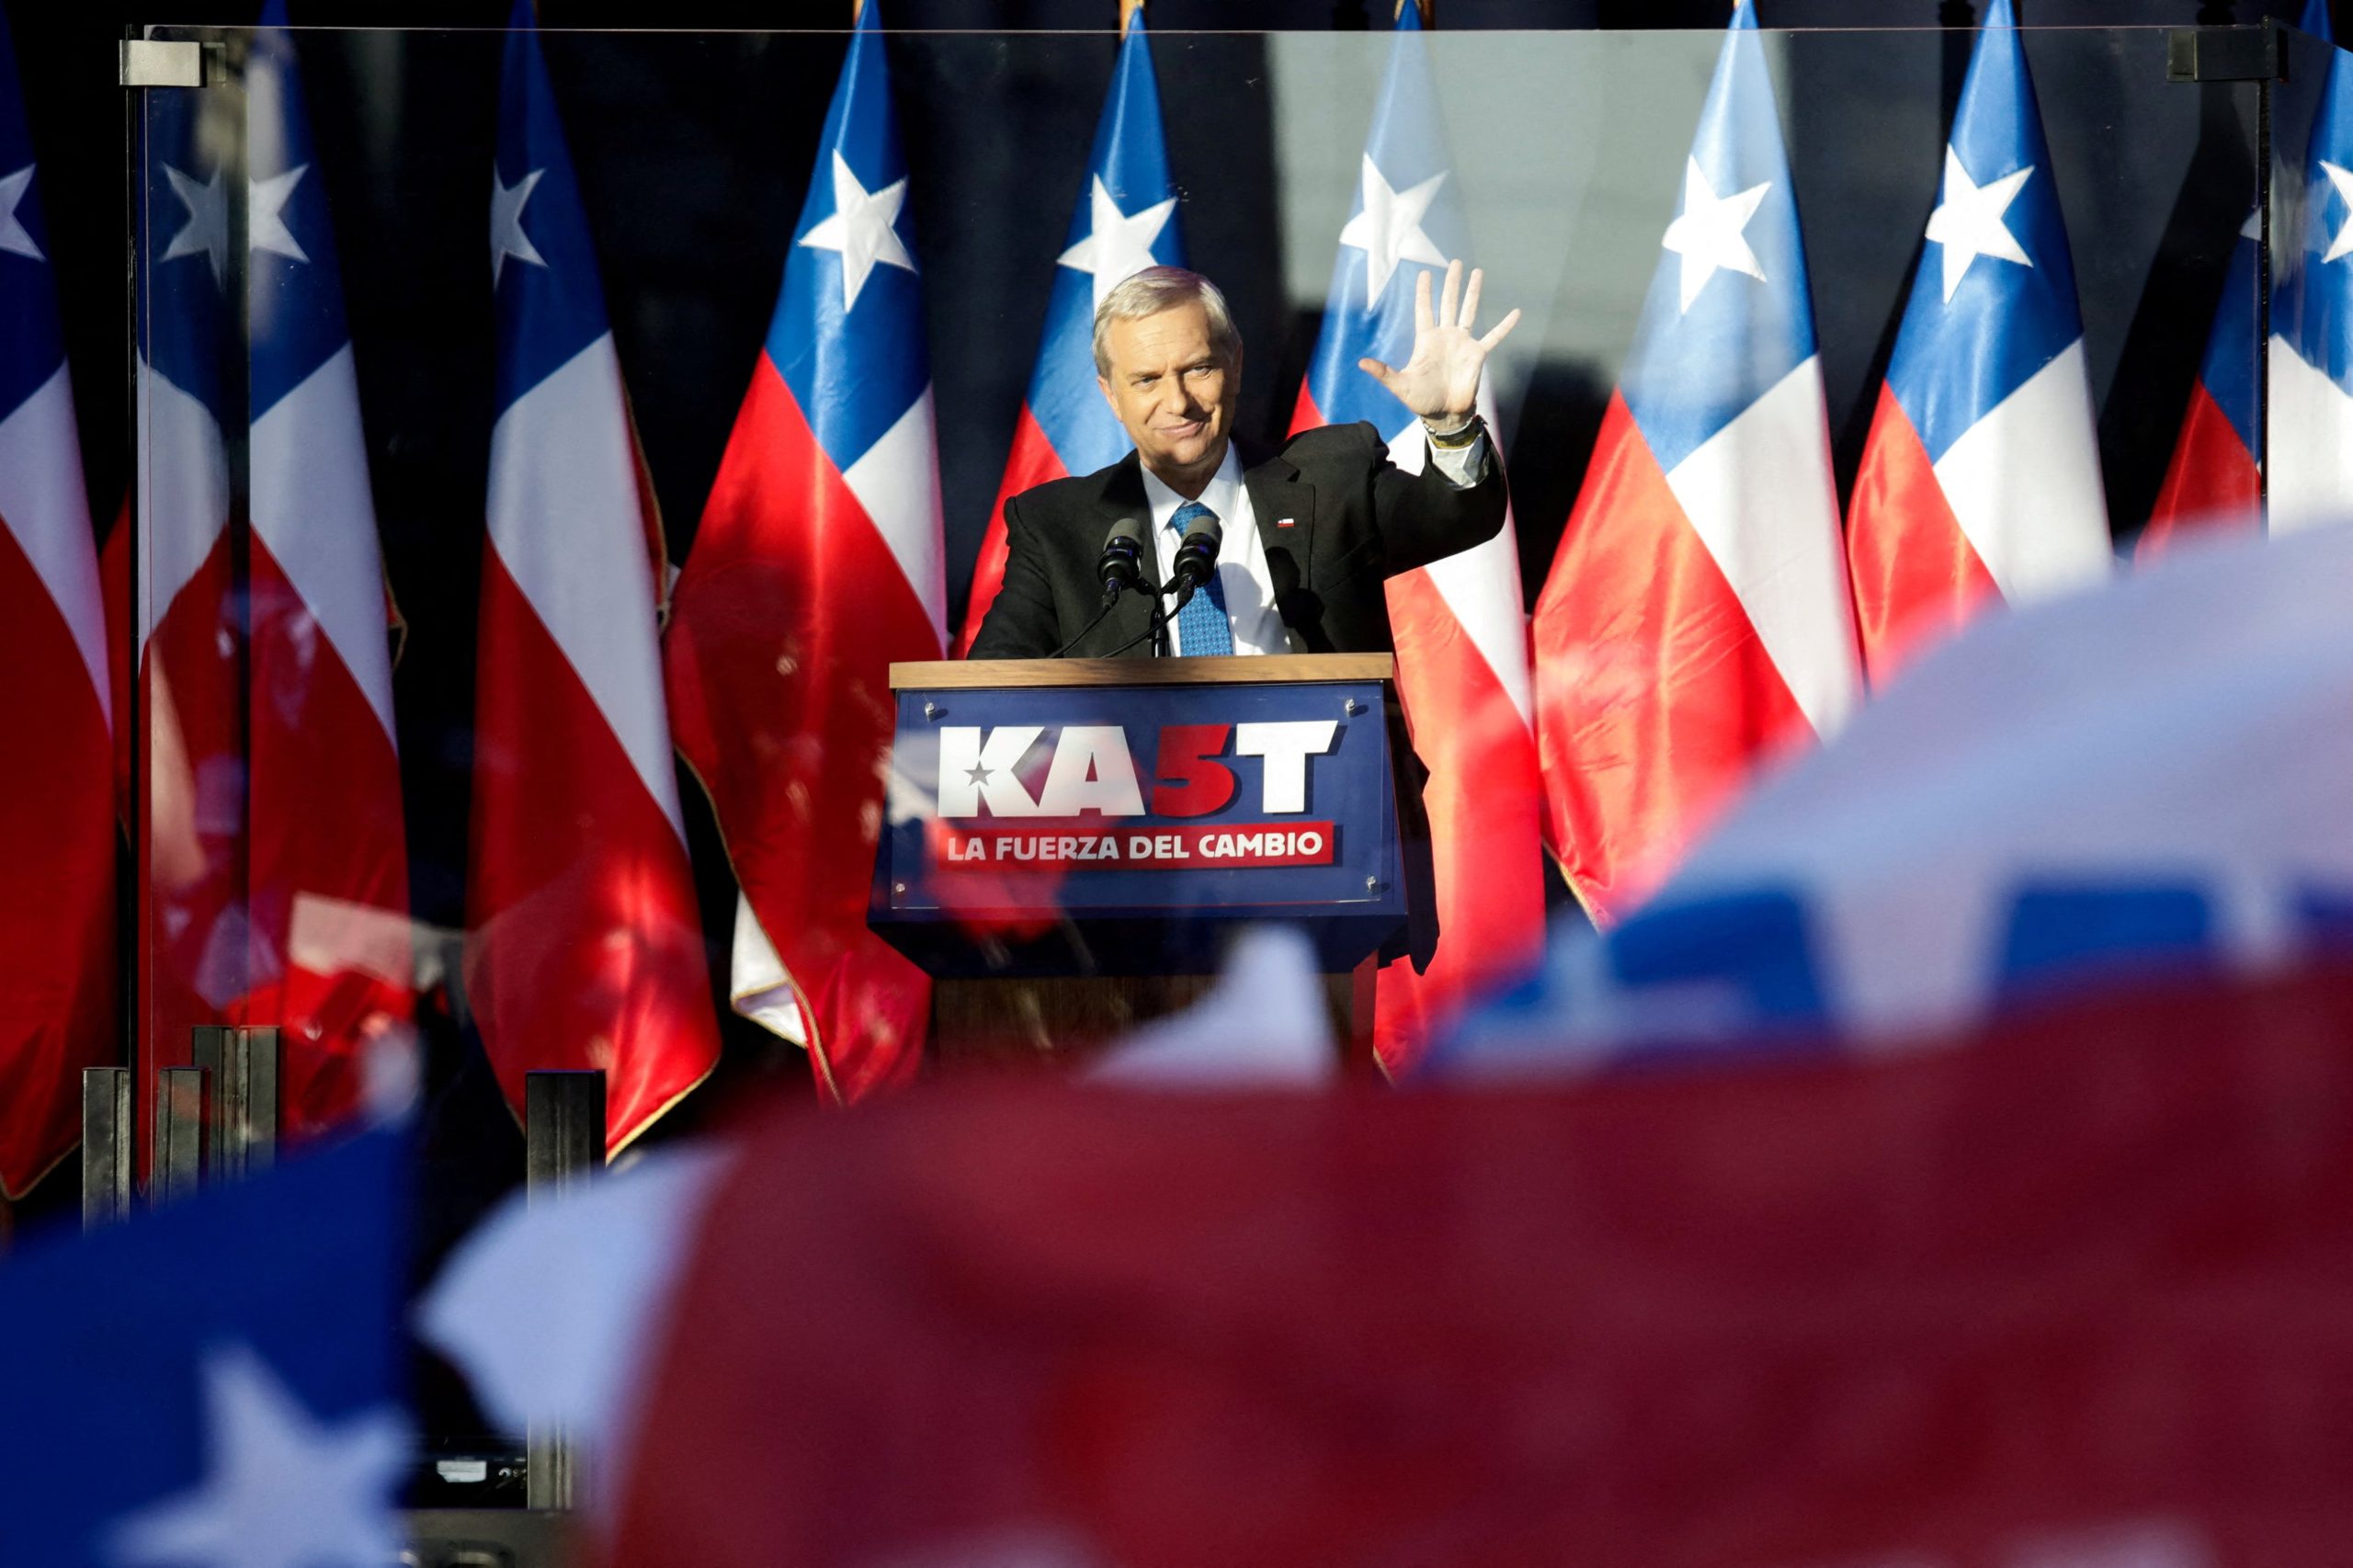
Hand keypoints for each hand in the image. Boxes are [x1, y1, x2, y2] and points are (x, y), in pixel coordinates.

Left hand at [1356, 259, 1521, 423]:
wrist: (1445, 413)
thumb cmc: (1421, 400)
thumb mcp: (1400, 385)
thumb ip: (1383, 372)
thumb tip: (1361, 362)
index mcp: (1426, 340)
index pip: (1424, 310)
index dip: (1423, 292)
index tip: (1424, 273)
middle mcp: (1445, 336)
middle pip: (1448, 303)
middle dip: (1452, 283)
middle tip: (1456, 262)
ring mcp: (1462, 343)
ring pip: (1469, 311)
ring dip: (1473, 293)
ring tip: (1477, 272)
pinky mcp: (1478, 355)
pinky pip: (1494, 337)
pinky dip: (1505, 326)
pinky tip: (1516, 313)